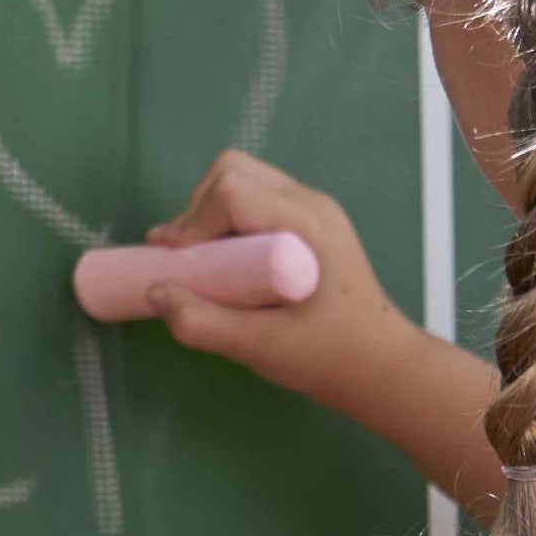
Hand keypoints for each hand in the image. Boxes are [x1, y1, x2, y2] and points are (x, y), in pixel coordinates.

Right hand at [138, 150, 416, 416]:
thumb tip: (156, 293)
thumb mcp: (259, 348)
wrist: (379, 365)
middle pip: (233, 170)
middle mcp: (310, 204)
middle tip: (187, 260)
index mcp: (305, 226)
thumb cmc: (326, 356)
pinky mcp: (307, 221)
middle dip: (197, 211)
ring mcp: (311, 209)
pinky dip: (226, 222)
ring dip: (209, 214)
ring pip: (241, 178)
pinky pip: (254, 199)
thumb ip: (202, 324)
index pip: (233, 190)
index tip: (180, 264)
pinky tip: (226, 264)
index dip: (194, 221)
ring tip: (203, 263)